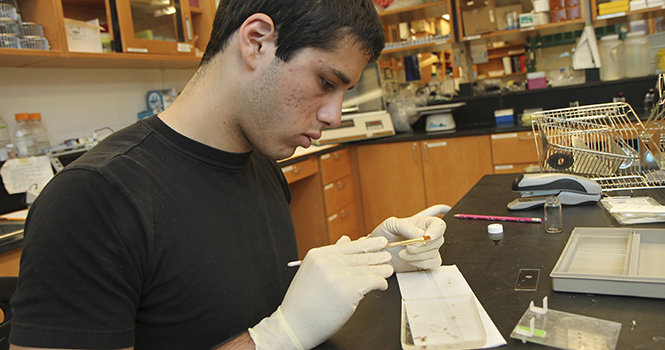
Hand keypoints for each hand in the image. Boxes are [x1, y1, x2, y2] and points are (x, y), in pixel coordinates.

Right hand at [248, 236, 392, 349]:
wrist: (294, 325)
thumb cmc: (302, 304)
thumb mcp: (311, 273)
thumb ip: (329, 257)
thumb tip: (346, 240)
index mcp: (317, 255)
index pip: (347, 246)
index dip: (365, 244)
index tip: (377, 242)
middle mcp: (327, 262)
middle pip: (358, 257)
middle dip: (375, 257)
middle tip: (387, 254)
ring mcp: (338, 275)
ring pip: (366, 269)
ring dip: (380, 269)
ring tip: (388, 269)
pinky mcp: (348, 289)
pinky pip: (371, 282)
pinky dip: (379, 283)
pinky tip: (382, 284)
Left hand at [369, 216, 445, 271]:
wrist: (377, 251)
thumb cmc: (384, 235)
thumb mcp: (391, 224)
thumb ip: (406, 227)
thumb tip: (421, 235)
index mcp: (422, 223)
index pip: (438, 225)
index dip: (436, 231)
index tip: (426, 237)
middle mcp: (427, 236)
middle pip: (437, 241)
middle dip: (421, 247)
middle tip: (407, 247)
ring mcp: (427, 249)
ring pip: (434, 253)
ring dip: (417, 256)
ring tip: (402, 253)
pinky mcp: (425, 261)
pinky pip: (432, 264)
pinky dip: (419, 263)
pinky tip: (408, 260)